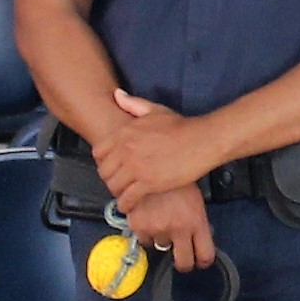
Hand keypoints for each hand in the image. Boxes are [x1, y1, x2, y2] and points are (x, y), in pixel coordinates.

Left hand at [92, 93, 224, 212]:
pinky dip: (126, 204)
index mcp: (124, 133)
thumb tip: (117, 95)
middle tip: (120, 183)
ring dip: (118, 192)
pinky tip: (131, 205)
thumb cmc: (181, 126)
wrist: (201, 141)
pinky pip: (128, 198)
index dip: (104, 161)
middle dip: (110, 178)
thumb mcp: (154, 110)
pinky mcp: (148, 183)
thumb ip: (133, 104)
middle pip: (104, 171)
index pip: (98, 152)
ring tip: (125, 195)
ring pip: (113, 186)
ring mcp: (136, 167)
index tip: (113, 167)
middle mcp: (126, 150)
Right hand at [121, 181, 215, 267]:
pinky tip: (149, 216)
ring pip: (161, 246)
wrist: (153, 159)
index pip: (206, 255)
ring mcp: (158, 228)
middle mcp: (179, 228)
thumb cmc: (175, 175)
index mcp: (197, 221)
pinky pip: (143, 239)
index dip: (203, 261)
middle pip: (184, 262)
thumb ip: (195, 220)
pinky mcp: (139, 225)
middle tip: (181, 257)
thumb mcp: (194, 198)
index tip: (200, 260)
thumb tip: (195, 235)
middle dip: (183, 263)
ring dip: (162, 238)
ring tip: (161, 219)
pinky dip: (145, 231)